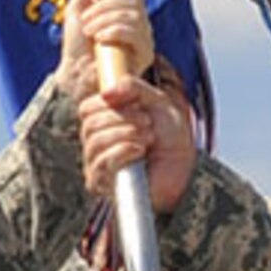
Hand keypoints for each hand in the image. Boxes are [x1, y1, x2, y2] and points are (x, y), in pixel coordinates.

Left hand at [59, 0, 154, 104]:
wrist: (75, 73)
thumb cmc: (77, 43)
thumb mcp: (77, 8)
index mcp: (128, 11)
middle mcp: (140, 24)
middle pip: (133, 1)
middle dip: (104, 6)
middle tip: (85, 19)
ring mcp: (145, 39)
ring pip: (134, 16)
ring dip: (106, 19)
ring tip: (89, 31)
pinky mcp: (145, 55)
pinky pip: (136, 34)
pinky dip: (114, 31)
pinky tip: (99, 39)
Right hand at [79, 72, 195, 213]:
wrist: (184, 166)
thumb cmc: (170, 136)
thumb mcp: (156, 101)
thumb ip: (133, 87)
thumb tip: (106, 92)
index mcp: (103, 122)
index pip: (87, 108)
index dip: (108, 102)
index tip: (137, 103)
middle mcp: (95, 142)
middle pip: (90, 124)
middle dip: (122, 118)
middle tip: (148, 122)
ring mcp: (96, 164)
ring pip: (95, 142)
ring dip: (125, 134)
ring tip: (149, 137)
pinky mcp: (102, 183)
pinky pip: (100, 163)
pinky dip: (122, 151)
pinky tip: (139, 151)